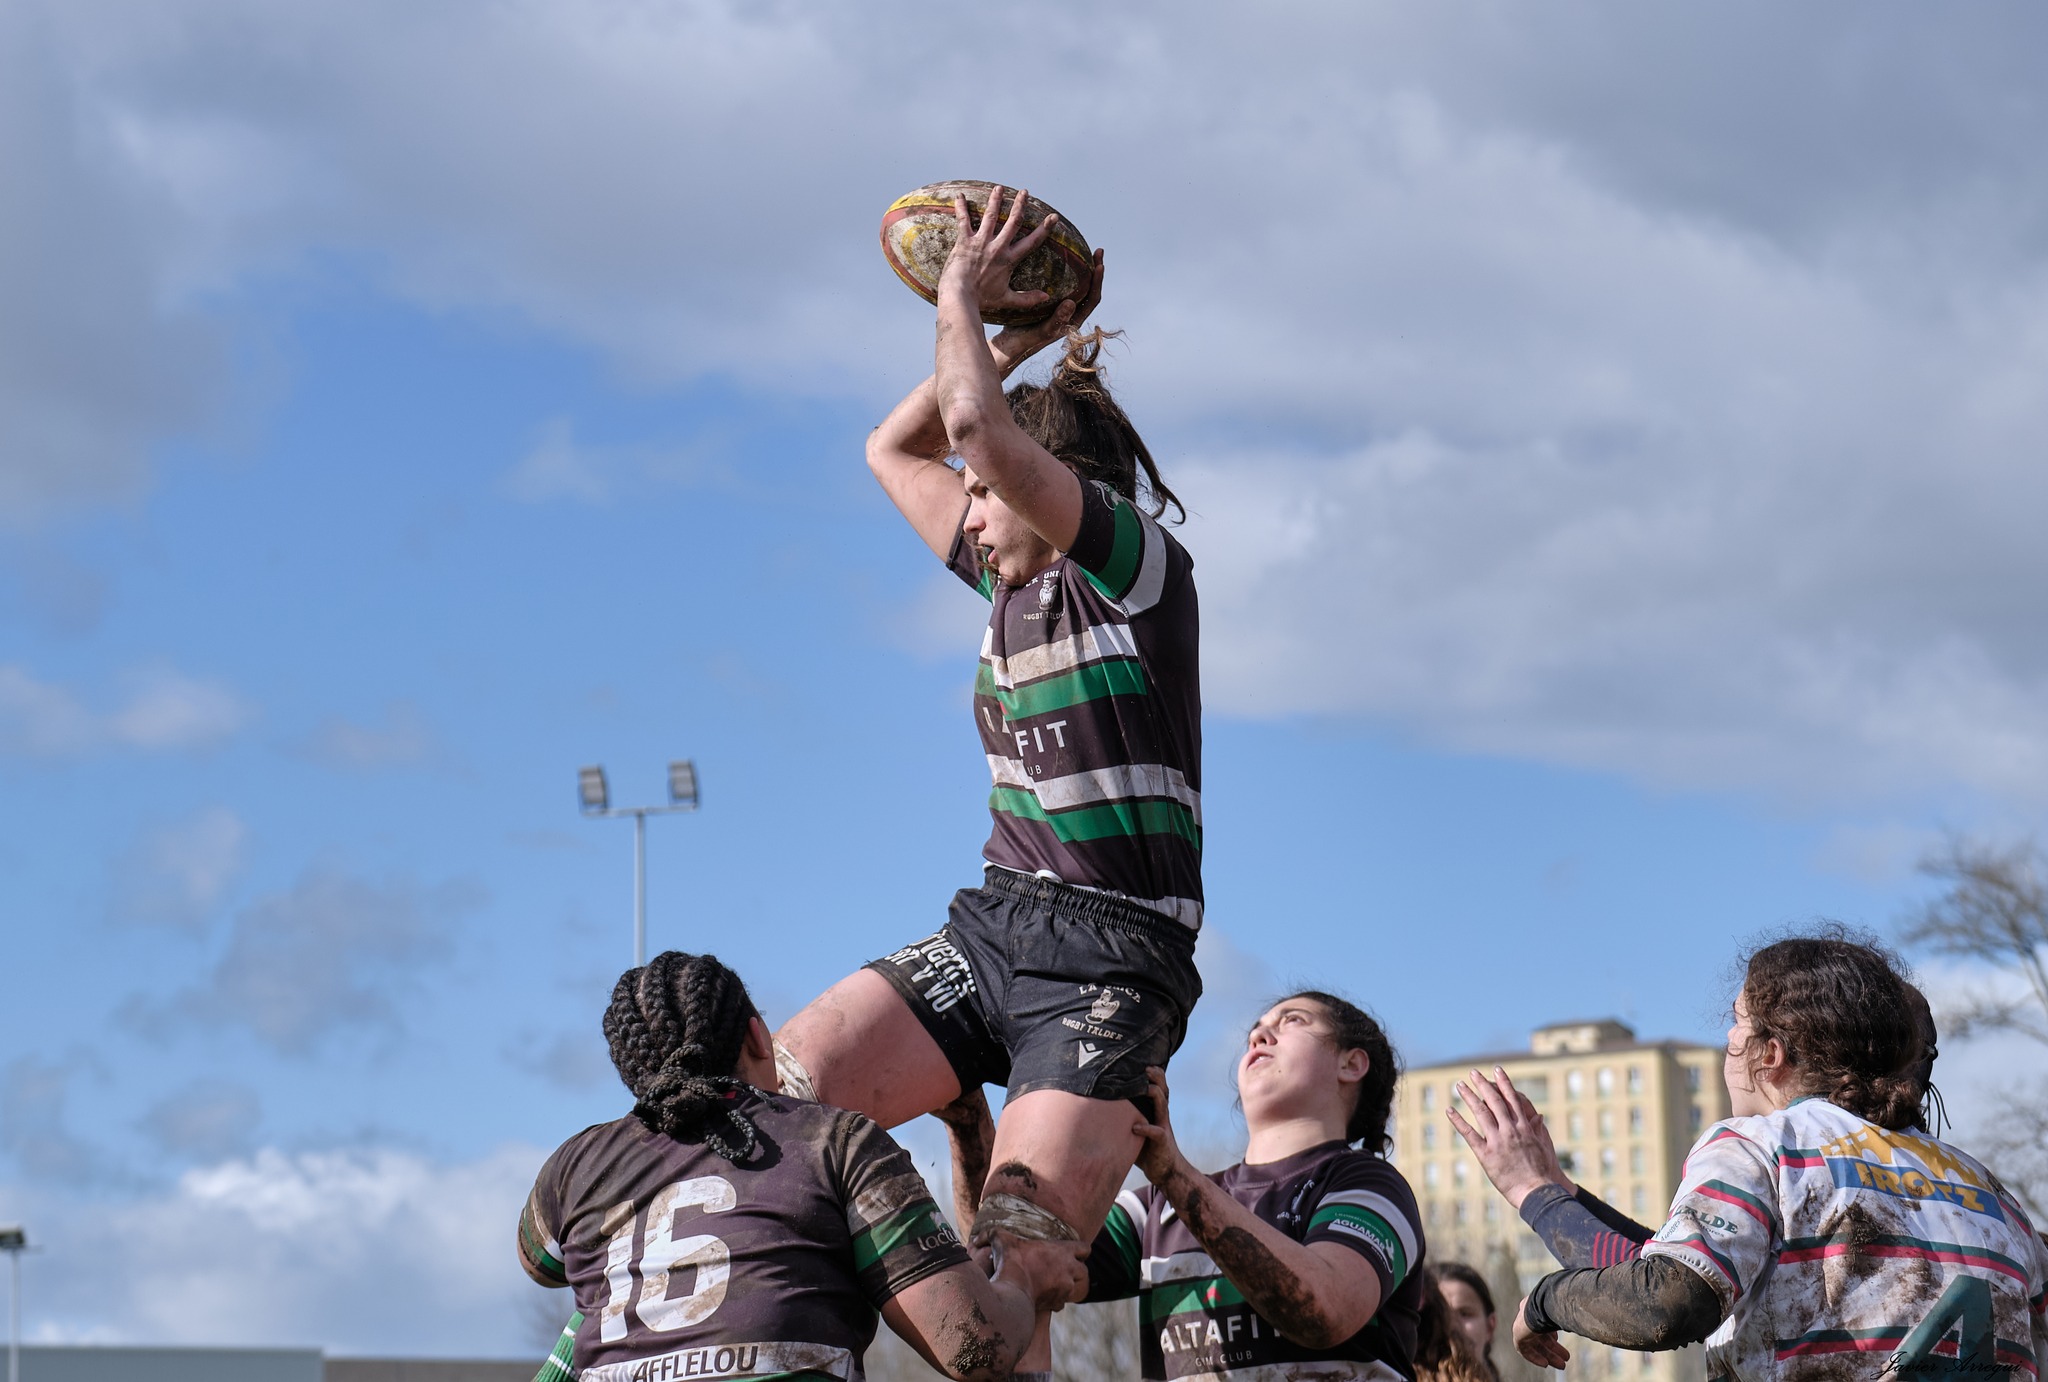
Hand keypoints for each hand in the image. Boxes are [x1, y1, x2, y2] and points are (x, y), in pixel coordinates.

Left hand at [938, 185, 1060, 320]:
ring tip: (999, 188)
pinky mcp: (964, 241)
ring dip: (995, 200)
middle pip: (1012, 221)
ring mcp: (981, 242)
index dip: (1044, 229)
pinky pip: (963, 220)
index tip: (1053, 217)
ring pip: (991, 216)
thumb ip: (1027, 299)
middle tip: (1024, 192)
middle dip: (1019, 205)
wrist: (960, 296)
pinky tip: (959, 196)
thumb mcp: (1007, 300)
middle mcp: (997, 247)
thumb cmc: (982, 299)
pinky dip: (961, 207)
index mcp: (1009, 259)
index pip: (1032, 241)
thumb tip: (1046, 297)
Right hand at [989, 1231, 1088, 1313]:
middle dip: (1075, 1270)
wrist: (1012, 1293)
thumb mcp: (1001, 1240)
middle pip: (1084, 1271)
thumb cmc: (1011, 1263)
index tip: (1067, 1251)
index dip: (1078, 1250)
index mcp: (1063, 1251)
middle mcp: (1069, 1270)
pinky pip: (1062, 1303)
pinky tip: (1044, 1295)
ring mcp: (1065, 1289)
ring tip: (1053, 1283)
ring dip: (1066, 1286)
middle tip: (1061, 1269)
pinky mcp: (1057, 1303)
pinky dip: (1056, 1300)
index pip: (1085, 1249)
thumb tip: (977, 1237)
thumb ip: (992, 1235)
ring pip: (1074, 1288)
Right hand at [990, 248, 1105, 375]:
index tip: (1100, 264)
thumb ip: (1057, 320)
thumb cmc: (1024, 341)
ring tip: (1082, 250)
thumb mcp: (1041, 330)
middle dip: (1094, 269)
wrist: (1008, 345)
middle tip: (1097, 250)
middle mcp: (1069, 313)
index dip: (1098, 282)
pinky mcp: (1047, 302)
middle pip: (1088, 289)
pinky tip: (1056, 257)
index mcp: (1073, 321)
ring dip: (1081, 268)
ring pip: (1075, 285)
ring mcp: (1058, 307)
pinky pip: (1059, 283)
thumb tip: (1072, 302)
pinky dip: (1062, 270)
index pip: (1092, 299)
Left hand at [1130, 1066, 1186, 1186]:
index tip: (1139, 1060)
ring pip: (1163, 1105)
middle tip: (1146, 1067)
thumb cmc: (1145, 1148)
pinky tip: (1135, 1127)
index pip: (1156, 1086)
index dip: (1151, 1073)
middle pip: (1163, 1089)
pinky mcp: (1162, 1141)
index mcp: (1154, 1109)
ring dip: (1155, 1094)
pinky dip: (1145, 1128)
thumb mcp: (1133, 1129)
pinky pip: (1155, 1132)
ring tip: (1146, 1088)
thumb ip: (1122, 1118)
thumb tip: (1096, 1110)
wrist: (1165, 1170)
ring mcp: (1163, 1126)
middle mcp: (1160, 1114)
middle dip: (1156, 1076)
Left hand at [1448, 1067, 1573, 1208]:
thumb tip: (1537, 1115)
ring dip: (1469, 1097)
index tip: (1497, 1070)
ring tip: (1459, 1085)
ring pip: (1481, 1113)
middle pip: (1494, 1101)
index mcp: (1524, 1127)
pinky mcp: (1486, 1155)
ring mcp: (1497, 1142)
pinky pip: (1469, 1135)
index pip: (1512, 1099)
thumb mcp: (1544, 1147)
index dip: (1504, 1083)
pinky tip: (1449, 1110)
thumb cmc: (1543, 1172)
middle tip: (1473, 1072)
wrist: (1537, 1192)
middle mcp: (1510, 1131)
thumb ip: (1538, 1130)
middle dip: (1483, 1084)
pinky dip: (1458, 1121)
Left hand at [1513, 1296, 1571, 1369]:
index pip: (1542, 1322)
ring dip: (1549, 1355)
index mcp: (1535, 1306)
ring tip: (1562, 1365)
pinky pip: (1525, 1350)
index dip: (1551, 1333)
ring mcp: (1521, 1325)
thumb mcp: (1563, 1311)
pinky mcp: (1518, 1335)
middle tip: (1566, 1358)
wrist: (1542, 1307)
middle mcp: (1527, 1315)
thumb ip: (1567, 1315)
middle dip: (1554, 1349)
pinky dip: (1535, 1357)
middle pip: (1541, 1336)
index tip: (1558, 1339)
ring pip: (1536, 1344)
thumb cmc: (1556, 1306)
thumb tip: (1583, 1319)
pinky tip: (1545, 1364)